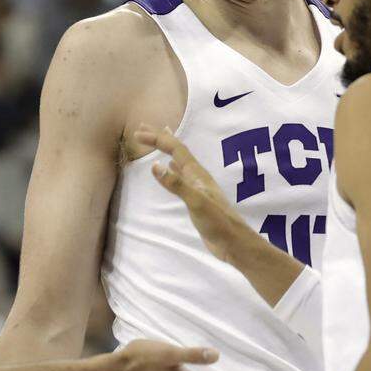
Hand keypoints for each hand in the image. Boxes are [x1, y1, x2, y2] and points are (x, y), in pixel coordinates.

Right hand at [135, 126, 245, 263]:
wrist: (233, 242)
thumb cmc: (217, 222)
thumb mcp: (195, 202)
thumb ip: (176, 184)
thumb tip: (155, 165)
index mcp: (197, 173)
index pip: (175, 149)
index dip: (157, 139)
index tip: (137, 134)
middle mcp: (197, 176)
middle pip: (177, 151)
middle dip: (159, 138)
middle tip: (141, 128)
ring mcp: (197, 186)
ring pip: (179, 162)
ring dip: (166, 150)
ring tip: (158, 141)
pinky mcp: (196, 198)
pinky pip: (180, 176)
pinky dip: (172, 168)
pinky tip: (170, 168)